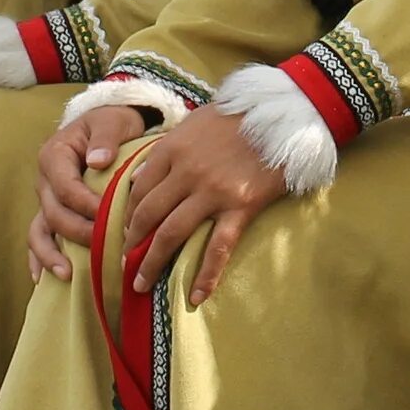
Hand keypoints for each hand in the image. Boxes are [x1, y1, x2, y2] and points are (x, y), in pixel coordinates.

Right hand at [26, 105, 148, 281]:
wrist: (106, 125)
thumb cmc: (111, 123)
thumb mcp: (112, 121)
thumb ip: (106, 139)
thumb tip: (98, 161)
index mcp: (54, 156)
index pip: (67, 188)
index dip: (86, 206)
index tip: (111, 219)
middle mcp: (44, 180)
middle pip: (55, 213)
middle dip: (79, 233)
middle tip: (107, 248)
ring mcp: (45, 199)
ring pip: (40, 230)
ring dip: (51, 254)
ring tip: (67, 274)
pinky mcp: (51, 212)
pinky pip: (40, 236)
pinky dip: (39, 257)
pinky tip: (42, 279)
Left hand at [121, 108, 287, 303]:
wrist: (287, 112)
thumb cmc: (240, 114)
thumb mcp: (195, 122)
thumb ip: (165, 149)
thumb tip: (135, 179)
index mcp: (173, 148)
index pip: (137, 189)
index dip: (126, 215)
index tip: (124, 232)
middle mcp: (186, 172)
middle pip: (148, 215)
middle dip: (131, 244)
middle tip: (123, 264)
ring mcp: (213, 191)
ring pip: (171, 234)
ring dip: (151, 263)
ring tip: (139, 284)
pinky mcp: (241, 206)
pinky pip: (218, 248)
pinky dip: (205, 276)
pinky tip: (195, 297)